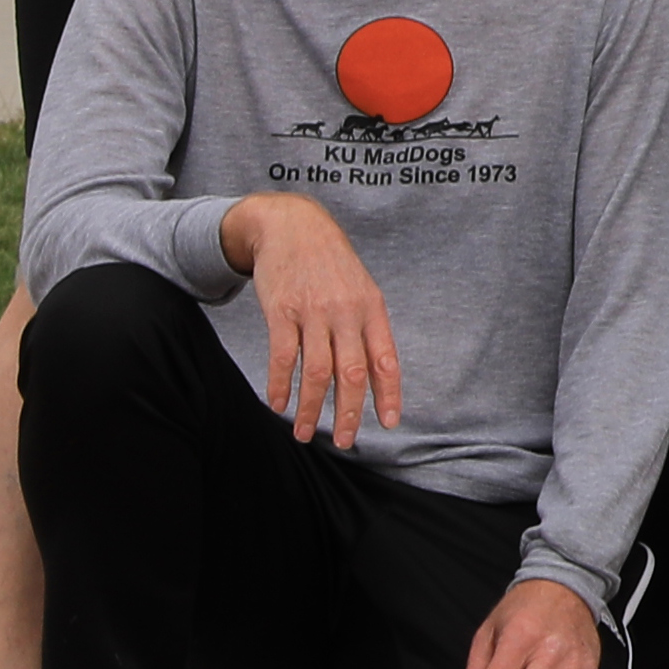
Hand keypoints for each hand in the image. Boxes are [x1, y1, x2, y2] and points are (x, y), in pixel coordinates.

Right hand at [219, 194, 403, 445]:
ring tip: (303, 433)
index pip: (386, 359)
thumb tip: (373, 374)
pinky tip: (278, 404)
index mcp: (372, 309)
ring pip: (317, 371)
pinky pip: (283, 356)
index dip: (389, 394)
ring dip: (309, 408)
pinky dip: (281, 385)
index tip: (389, 423)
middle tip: (344, 441)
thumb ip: (367, 329)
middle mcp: (347, 313)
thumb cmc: (331, 265)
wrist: (293, 226)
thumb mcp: (361, 290)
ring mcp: (313, 312)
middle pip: (352, 372)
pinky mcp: (281, 311)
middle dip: (348, 412)